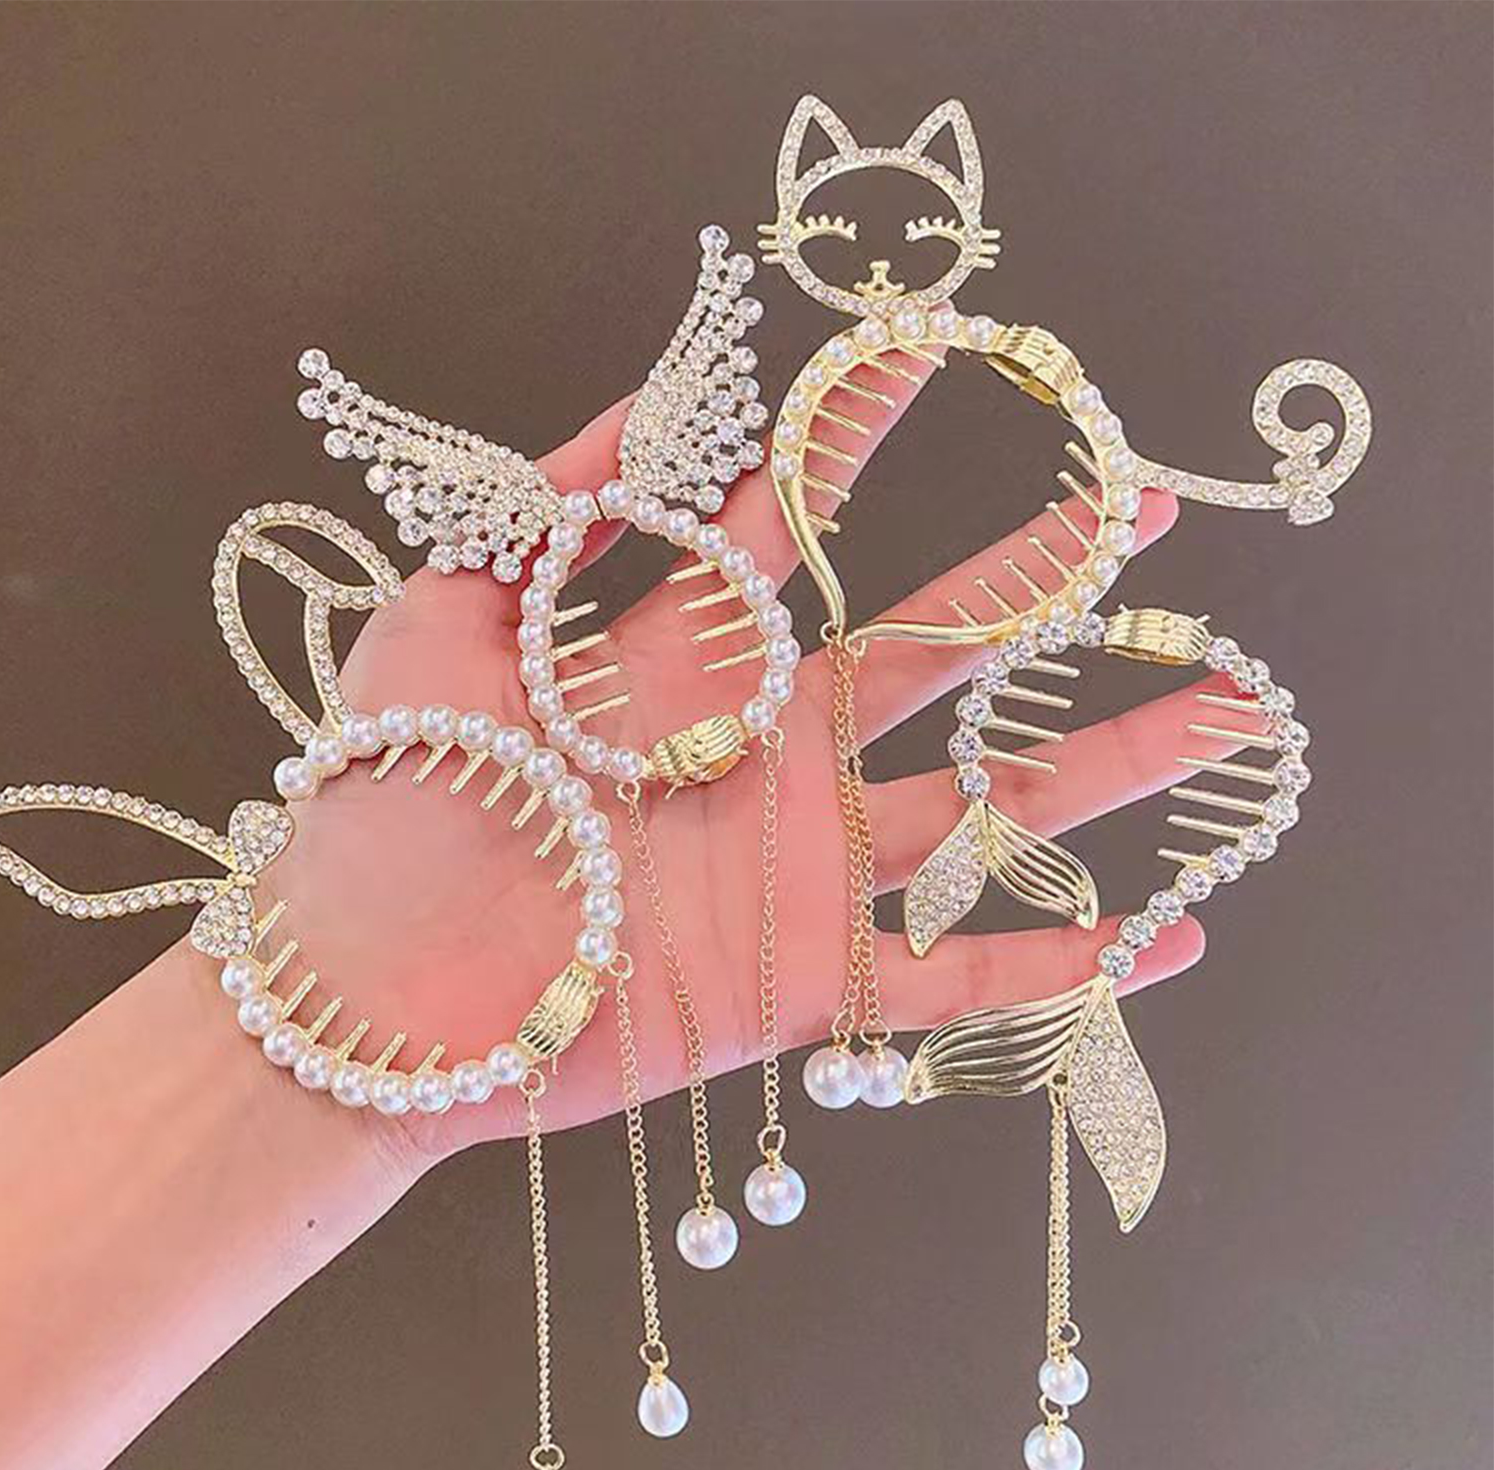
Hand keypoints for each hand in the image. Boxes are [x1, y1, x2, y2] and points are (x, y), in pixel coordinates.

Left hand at [266, 381, 1227, 1179]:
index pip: (796, 526)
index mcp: (686, 665)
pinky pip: (956, 976)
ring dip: (1109, 764)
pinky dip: (1058, 963)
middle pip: (935, 652)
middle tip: (1137, 506)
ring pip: (988, 808)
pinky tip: (1163, 941)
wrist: (373, 988)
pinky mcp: (802, 980)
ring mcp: (796, 869)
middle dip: (1039, 575)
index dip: (857, 439)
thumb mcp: (445, 623)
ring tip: (1225, 711)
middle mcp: (764, 755)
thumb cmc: (393, 799)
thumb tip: (637, 399)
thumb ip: (543, 515)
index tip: (922, 352)